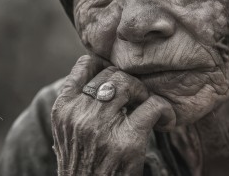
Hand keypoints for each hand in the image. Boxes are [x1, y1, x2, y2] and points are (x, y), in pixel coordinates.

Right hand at [51, 55, 175, 175]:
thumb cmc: (84, 163)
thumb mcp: (69, 132)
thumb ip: (79, 104)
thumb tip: (98, 69)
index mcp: (62, 109)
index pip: (85, 64)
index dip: (107, 65)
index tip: (119, 78)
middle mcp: (79, 115)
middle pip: (113, 73)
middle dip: (130, 82)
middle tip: (138, 99)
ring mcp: (102, 127)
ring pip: (130, 83)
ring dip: (144, 93)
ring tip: (148, 108)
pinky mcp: (127, 141)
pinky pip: (153, 106)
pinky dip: (165, 110)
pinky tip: (165, 121)